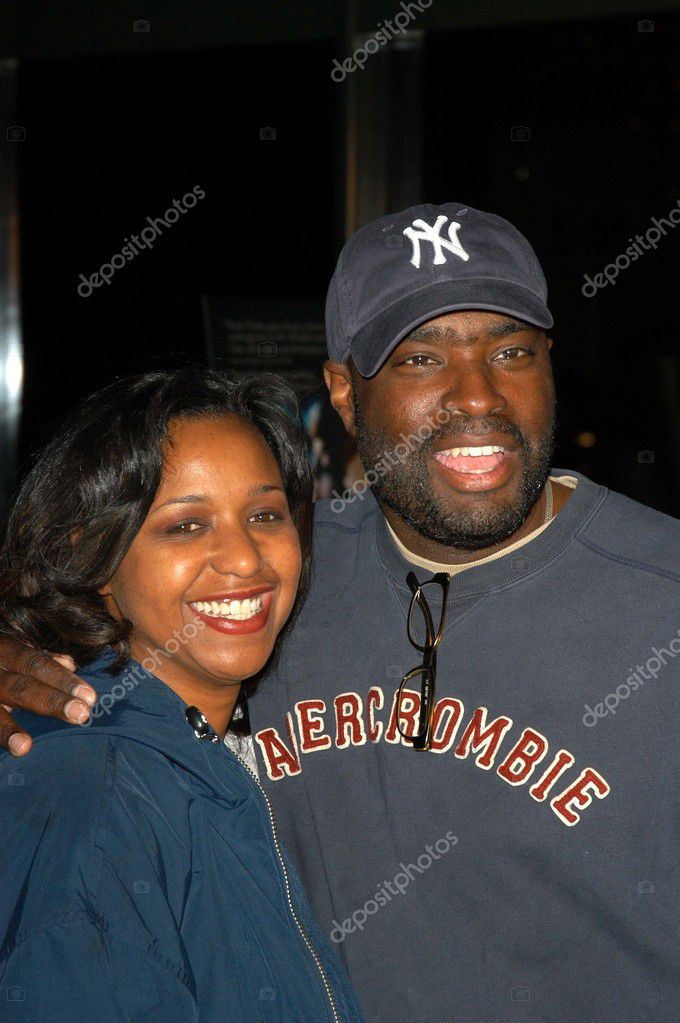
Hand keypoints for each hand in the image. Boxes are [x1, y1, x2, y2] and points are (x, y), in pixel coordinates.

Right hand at [0, 637, 96, 756]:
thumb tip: (70, 663)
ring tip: (23, 748)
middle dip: (50, 702)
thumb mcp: (11, 649)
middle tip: (81, 715)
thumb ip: (38, 660)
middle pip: (19, 687)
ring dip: (5, 729)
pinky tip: (10, 748)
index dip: (63, 680)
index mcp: (5, 649)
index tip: (90, 698)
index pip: (38, 663)